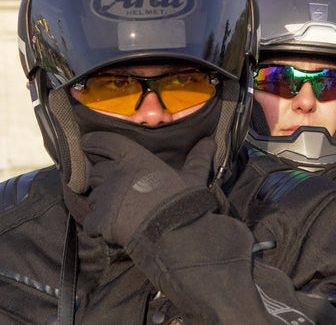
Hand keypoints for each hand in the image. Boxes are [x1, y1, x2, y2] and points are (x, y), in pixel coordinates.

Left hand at [81, 132, 216, 245]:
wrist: (176, 232)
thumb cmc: (184, 201)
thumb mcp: (194, 176)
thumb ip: (198, 157)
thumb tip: (210, 142)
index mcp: (135, 159)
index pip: (107, 142)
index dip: (94, 141)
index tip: (87, 142)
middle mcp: (116, 173)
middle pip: (97, 171)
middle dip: (102, 179)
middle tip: (115, 189)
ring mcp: (106, 196)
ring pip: (93, 196)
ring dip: (101, 202)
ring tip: (118, 212)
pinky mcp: (101, 220)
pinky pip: (91, 221)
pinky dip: (98, 225)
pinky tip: (111, 229)